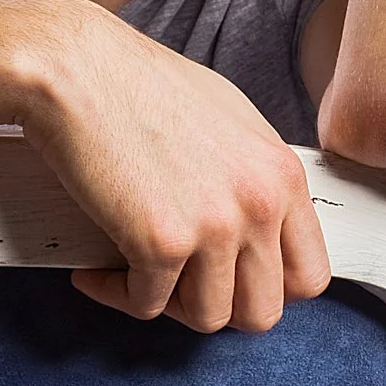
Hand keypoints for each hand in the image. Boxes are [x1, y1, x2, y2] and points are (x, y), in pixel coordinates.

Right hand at [12, 0, 330, 333]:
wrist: (75, 67)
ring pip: (207, 318)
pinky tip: (96, 271)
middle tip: (178, 286)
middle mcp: (260, 204)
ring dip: (167, 305)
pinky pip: (145, 305)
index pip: (310, 276)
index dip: (267, 290)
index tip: (227, 281)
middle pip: (263, 312)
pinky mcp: (160, 241)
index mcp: (283, 175)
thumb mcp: (229, 121)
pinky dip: (116, 294)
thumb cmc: (139, 85)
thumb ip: (254, 179)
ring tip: (136, 274)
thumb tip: (257, 229)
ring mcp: (214, 226)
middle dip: (217, 307)